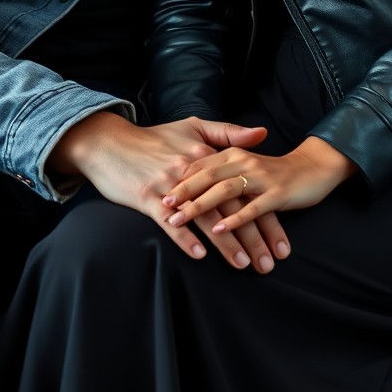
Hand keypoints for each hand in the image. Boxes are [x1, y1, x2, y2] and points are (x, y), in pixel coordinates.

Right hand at [48, 112, 288, 270]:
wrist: (110, 142)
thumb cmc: (153, 138)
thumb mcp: (193, 127)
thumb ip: (229, 132)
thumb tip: (263, 133)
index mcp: (207, 156)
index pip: (244, 191)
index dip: (266, 216)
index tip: (282, 242)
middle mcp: (193, 171)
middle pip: (230, 207)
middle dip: (253, 237)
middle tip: (269, 263)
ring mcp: (170, 185)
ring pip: (204, 217)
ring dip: (225, 242)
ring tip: (244, 264)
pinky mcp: (148, 197)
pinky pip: (169, 221)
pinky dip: (184, 237)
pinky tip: (199, 255)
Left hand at [163, 135, 357, 235]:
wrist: (313, 168)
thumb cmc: (274, 169)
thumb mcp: (244, 160)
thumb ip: (219, 163)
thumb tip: (188, 173)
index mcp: (233, 153)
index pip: (199, 165)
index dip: (178, 178)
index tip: (158, 192)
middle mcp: (244, 161)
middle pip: (207, 176)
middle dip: (183, 193)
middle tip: (163, 207)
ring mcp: (260, 177)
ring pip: (224, 191)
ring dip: (201, 207)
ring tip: (181, 219)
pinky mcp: (276, 193)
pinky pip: (252, 207)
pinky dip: (234, 218)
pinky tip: (220, 229)